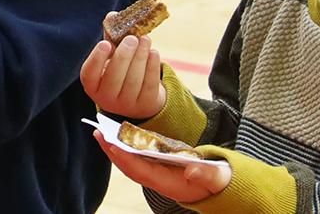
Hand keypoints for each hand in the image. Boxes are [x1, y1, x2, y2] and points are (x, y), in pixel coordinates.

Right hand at [80, 23, 165, 118]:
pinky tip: (153, 52)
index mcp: (92, 85)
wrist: (138, 98)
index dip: (97, 59)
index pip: (89, 73)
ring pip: (133, 80)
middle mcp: (106, 98)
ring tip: (145, 39)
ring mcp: (126, 105)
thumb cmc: (119, 71)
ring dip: (140, 57)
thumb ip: (111, 38)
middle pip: (114, 77)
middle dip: (124, 56)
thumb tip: (112, 15)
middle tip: (132, 38)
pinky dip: (152, 67)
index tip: (105, 43)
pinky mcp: (146, 105)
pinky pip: (149, 85)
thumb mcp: (111, 57)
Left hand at [99, 134, 230, 202]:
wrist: (221, 188)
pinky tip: (119, 134)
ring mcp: (158, 173)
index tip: (112, 145)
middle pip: (130, 167)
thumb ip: (208, 175)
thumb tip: (192, 170)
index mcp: (169, 185)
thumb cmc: (220, 183)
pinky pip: (139, 156)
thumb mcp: (219, 179)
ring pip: (132, 161)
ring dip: (117, 147)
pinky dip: (128, 145)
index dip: (125, 159)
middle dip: (113, 151)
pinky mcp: (159, 165)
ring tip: (102, 131)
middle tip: (98, 133)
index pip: (141, 172)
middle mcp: (159, 181)